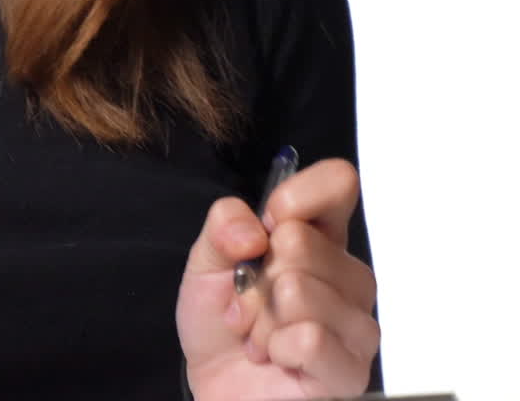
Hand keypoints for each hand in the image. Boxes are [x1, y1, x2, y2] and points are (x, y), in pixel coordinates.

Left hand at [175, 158, 378, 399]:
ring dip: (261, 317)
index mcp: (318, 236)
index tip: (263, 227)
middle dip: (254, 277)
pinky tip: (278, 357)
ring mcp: (356, 325)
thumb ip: (222, 227)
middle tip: (249, 304)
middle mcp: (347, 275)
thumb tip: (255, 231)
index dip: (294, 197)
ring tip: (260, 334)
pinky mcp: (352, 370)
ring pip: (300, 289)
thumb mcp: (205, 261)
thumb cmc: (221, 322)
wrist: (217, 386)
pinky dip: (277, 347)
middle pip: (300, 240)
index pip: (338, 183)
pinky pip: (311, 338)